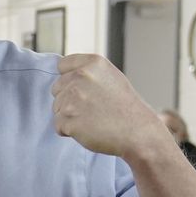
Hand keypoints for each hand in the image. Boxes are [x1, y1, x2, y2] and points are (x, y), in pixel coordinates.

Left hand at [52, 54, 166, 159]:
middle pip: (57, 88)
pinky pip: (59, 125)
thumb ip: (87, 72)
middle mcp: (80, 77)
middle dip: (69, 99)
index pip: (62, 65)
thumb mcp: (111, 78)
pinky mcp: (68, 119)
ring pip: (57, 108)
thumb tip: (64, 73)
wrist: (139, 133)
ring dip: (70, 116)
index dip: (70, 79)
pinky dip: (70, 130)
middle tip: (93, 108)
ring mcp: (72, 98)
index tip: (85, 90)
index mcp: (92, 63)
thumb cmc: (125, 108)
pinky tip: (89, 129)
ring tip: (94, 119)